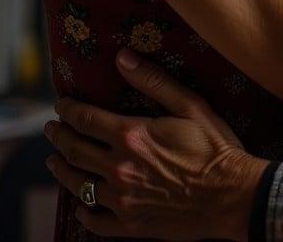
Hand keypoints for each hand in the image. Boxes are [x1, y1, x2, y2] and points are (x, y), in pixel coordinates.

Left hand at [44, 49, 269, 240]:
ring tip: (54, 162)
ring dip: (62, 170)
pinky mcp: (132, 225)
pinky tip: (81, 205)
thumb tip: (122, 57)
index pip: (86, 119)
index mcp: (132, 136)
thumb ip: (154, 81)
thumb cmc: (215, 148)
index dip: (69, 110)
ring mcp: (123, 200)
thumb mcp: (190, 105)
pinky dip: (84, 212)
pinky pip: (96, 221)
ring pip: (79, 185)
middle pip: (75, 151)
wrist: (232, 196)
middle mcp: (120, 169)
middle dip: (59, 137)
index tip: (61, 104)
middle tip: (51, 129)